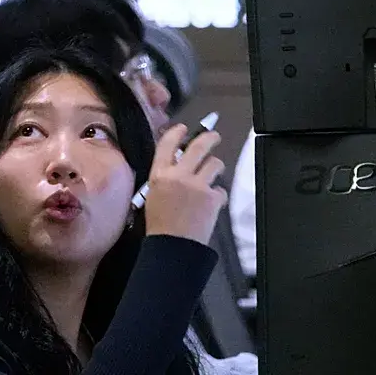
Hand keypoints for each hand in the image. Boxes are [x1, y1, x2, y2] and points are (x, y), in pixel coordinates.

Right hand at [141, 123, 226, 244]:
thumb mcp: (153, 195)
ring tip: (215, 173)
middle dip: (210, 138)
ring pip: (215, 164)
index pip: (167, 144)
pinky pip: (221, 190)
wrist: (172, 247)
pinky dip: (219, 196)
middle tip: (214, 137)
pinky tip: (213, 204)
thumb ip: (165, 177)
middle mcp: (179, 176)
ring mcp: (197, 186)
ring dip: (217, 167)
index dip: (177, 132)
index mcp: (160, 175)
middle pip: (198, 146)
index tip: (183, 128)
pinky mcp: (212, 198)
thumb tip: (178, 164)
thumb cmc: (160, 226)